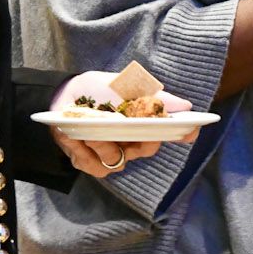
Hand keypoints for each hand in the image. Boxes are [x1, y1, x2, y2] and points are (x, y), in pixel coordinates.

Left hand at [49, 70, 192, 179]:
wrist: (62, 95)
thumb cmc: (96, 89)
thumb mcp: (122, 86)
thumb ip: (151, 96)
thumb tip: (186, 105)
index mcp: (144, 121)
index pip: (172, 131)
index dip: (184, 132)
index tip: (191, 129)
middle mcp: (133, 140)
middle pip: (148, 148)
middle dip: (138, 138)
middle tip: (127, 126)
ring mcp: (114, 153)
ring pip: (119, 160)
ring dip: (100, 144)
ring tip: (86, 132)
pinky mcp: (92, 163)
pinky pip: (95, 167)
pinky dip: (81, 152)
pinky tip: (73, 137)